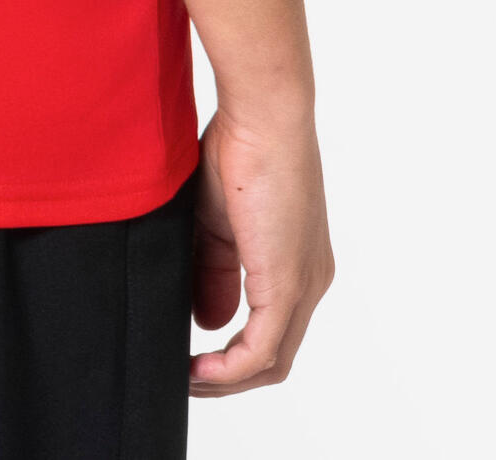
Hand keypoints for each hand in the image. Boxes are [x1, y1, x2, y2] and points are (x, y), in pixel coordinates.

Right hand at [188, 103, 332, 396]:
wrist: (262, 114)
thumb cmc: (239, 146)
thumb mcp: (216, 220)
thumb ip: (212, 270)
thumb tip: (208, 322)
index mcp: (296, 262)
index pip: (271, 328)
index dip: (231, 353)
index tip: (192, 357)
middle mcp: (310, 280)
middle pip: (274, 356)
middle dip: (227, 377)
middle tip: (185, 377)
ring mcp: (303, 285)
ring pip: (271, 361)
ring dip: (226, 380)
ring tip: (187, 377)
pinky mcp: (288, 284)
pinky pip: (262, 350)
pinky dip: (229, 369)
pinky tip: (199, 368)